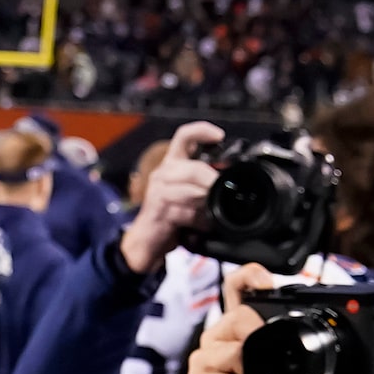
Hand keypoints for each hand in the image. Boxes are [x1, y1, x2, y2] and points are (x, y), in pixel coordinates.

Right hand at [119, 121, 222, 275]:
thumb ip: (203, 184)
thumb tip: (228, 182)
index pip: (184, 136)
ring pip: (191, 191)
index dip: (202, 130)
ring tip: (214, 212)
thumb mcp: (187, 194)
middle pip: (194, 169)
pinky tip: (204, 225)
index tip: (219, 136)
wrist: (145, 242)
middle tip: (225, 193)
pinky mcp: (159, 210)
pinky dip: (200, 220)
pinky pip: (186, 211)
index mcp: (171, 164)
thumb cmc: (168, 218)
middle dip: (213, 183)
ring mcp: (158, 191)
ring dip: (207, 203)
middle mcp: (163, 173)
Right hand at [183, 262, 292, 373]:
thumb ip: (291, 350)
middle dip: (260, 337)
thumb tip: (319, 337)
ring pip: (230, 352)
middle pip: (237, 318)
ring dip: (250, 372)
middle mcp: (216, 338)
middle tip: (271, 359)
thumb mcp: (283, 370)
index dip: (250, 276)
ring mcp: (202, 361)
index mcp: (236, 328)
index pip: (236, 287)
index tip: (267, 282)